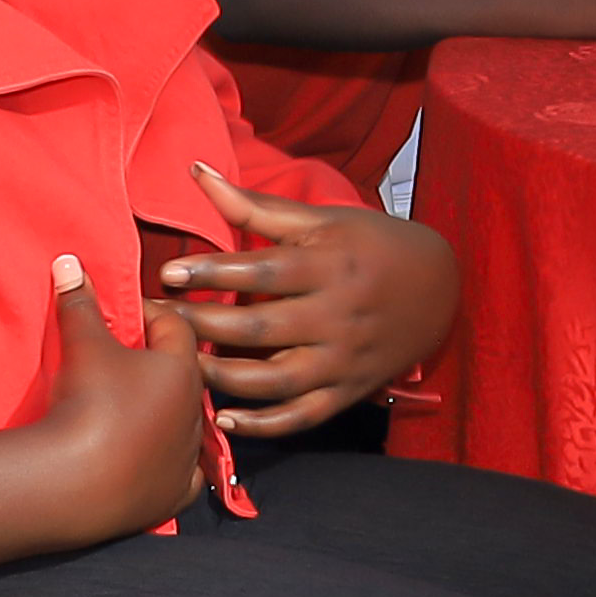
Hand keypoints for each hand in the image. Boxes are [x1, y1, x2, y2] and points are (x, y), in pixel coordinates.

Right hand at [0, 256, 213, 571]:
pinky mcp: (175, 494)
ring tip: (129, 408)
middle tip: (126, 359)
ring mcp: (188, 455)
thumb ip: (80, 302)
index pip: (176, 326)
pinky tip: (153, 461)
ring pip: (184, 424)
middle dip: (157, 364)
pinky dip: (169, 466)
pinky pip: (182, 475)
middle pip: (183, 375)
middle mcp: (196, 412)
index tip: (127, 314)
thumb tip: (71, 260)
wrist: (74, 481)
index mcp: (183, 370)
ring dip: (162, 413)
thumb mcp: (82, 345)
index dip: (151, 314)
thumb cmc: (87, 402)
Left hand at [158, 164, 465, 430]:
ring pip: (273, 380)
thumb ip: (256, 205)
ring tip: (180, 365)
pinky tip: (223, 418)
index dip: (213, 272)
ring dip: (220, 376)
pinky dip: (262, 425)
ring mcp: (343, 360)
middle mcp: (337, 316)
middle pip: (257, 328)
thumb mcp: (323, 220)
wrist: (442, 288)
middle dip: (199, 324)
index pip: (262, 270)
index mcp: (330, 266)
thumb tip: (196, 171)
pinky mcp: (348, 391)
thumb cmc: (374, 245)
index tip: (169, 273)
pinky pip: (301, 416)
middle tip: (153, 320)